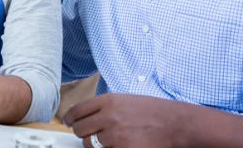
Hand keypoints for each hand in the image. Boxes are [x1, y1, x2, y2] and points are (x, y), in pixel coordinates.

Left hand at [64, 93, 185, 147]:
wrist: (175, 123)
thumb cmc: (152, 111)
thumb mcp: (125, 100)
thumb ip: (104, 107)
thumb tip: (84, 115)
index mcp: (109, 101)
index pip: (78, 110)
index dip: (69, 117)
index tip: (67, 121)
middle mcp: (109, 117)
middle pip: (80, 129)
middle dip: (81, 133)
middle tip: (85, 134)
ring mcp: (116, 135)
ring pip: (90, 144)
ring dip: (94, 144)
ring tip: (107, 140)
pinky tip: (117, 145)